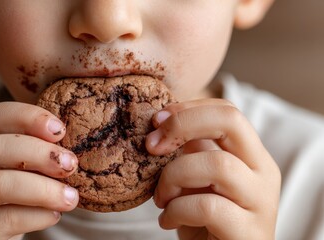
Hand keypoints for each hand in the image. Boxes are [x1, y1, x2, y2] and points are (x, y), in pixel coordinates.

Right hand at [0, 102, 78, 239]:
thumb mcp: (4, 171)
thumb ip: (24, 154)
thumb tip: (66, 143)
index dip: (28, 117)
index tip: (60, 130)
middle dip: (39, 153)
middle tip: (70, 164)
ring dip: (43, 189)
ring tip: (70, 197)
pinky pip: (5, 218)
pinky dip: (37, 215)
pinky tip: (53, 215)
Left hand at [146, 99, 280, 239]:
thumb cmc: (204, 220)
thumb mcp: (196, 179)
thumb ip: (190, 152)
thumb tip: (162, 123)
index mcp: (251, 155)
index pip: (227, 110)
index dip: (187, 108)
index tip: (156, 122)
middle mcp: (263, 172)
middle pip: (231, 121)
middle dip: (183, 124)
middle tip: (151, 145)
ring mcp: (261, 202)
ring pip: (217, 164)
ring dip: (174, 177)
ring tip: (160, 197)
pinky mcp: (249, 232)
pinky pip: (208, 207)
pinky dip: (177, 210)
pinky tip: (168, 220)